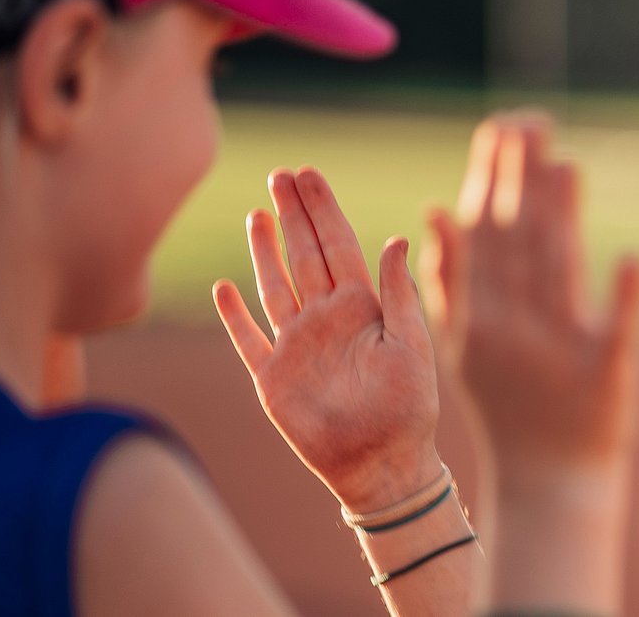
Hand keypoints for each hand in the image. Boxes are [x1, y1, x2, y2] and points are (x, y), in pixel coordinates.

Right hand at [213, 168, 442, 512]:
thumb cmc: (408, 408)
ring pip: (275, 286)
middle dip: (294, 215)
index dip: (323, 210)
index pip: (339, 245)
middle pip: (304, 255)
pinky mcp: (272, 378)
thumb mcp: (413, 345)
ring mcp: (296, 346)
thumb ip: (400, 293)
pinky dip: (234, 315)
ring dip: (265, 251)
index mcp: (363, 308)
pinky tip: (225, 288)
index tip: (309, 174)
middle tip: (282, 174)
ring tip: (259, 214)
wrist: (383, 464)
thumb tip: (396, 238)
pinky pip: (248, 339)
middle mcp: (326, 319)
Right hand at [420, 115, 638, 486]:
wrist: (548, 478)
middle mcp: (515, 328)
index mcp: (480, 317)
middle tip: (530, 122)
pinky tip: (631, 259)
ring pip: (557, 274)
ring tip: (566, 164)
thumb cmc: (510, 401)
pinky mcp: (606, 374)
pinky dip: (625, 296)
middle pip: (518, 243)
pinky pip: (616, 332)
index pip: (485, 236)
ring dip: (560, 218)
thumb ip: (450, 280)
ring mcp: (559, 350)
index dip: (492, 179)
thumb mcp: (465, 345)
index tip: (501, 126)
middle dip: (522, 179)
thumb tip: (434, 207)